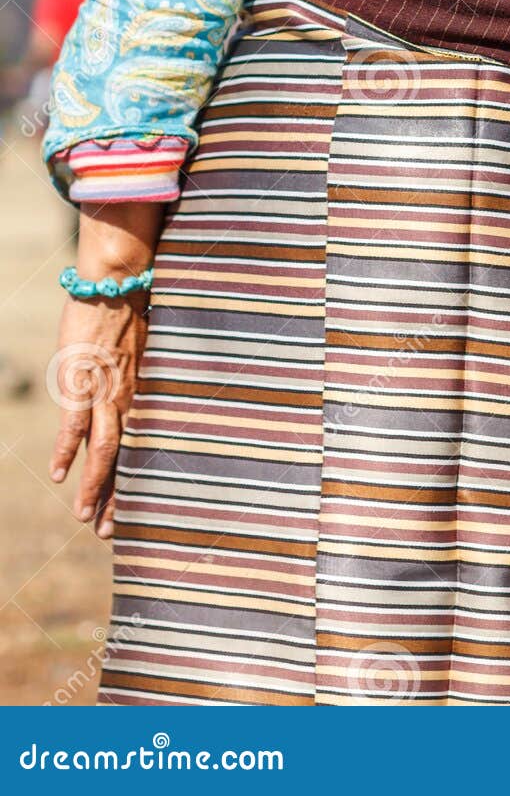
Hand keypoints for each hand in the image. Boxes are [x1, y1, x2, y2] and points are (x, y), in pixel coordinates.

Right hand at [48, 292, 147, 539]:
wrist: (117, 281)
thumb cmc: (131, 311)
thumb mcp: (145, 351)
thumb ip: (141, 378)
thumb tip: (141, 395)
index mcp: (145, 393)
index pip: (141, 447)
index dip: (135, 481)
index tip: (134, 512)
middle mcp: (129, 397)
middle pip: (125, 457)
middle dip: (117, 497)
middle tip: (110, 532)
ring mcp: (105, 390)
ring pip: (104, 448)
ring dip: (94, 485)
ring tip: (86, 518)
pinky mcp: (81, 378)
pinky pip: (74, 423)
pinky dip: (67, 451)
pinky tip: (59, 475)